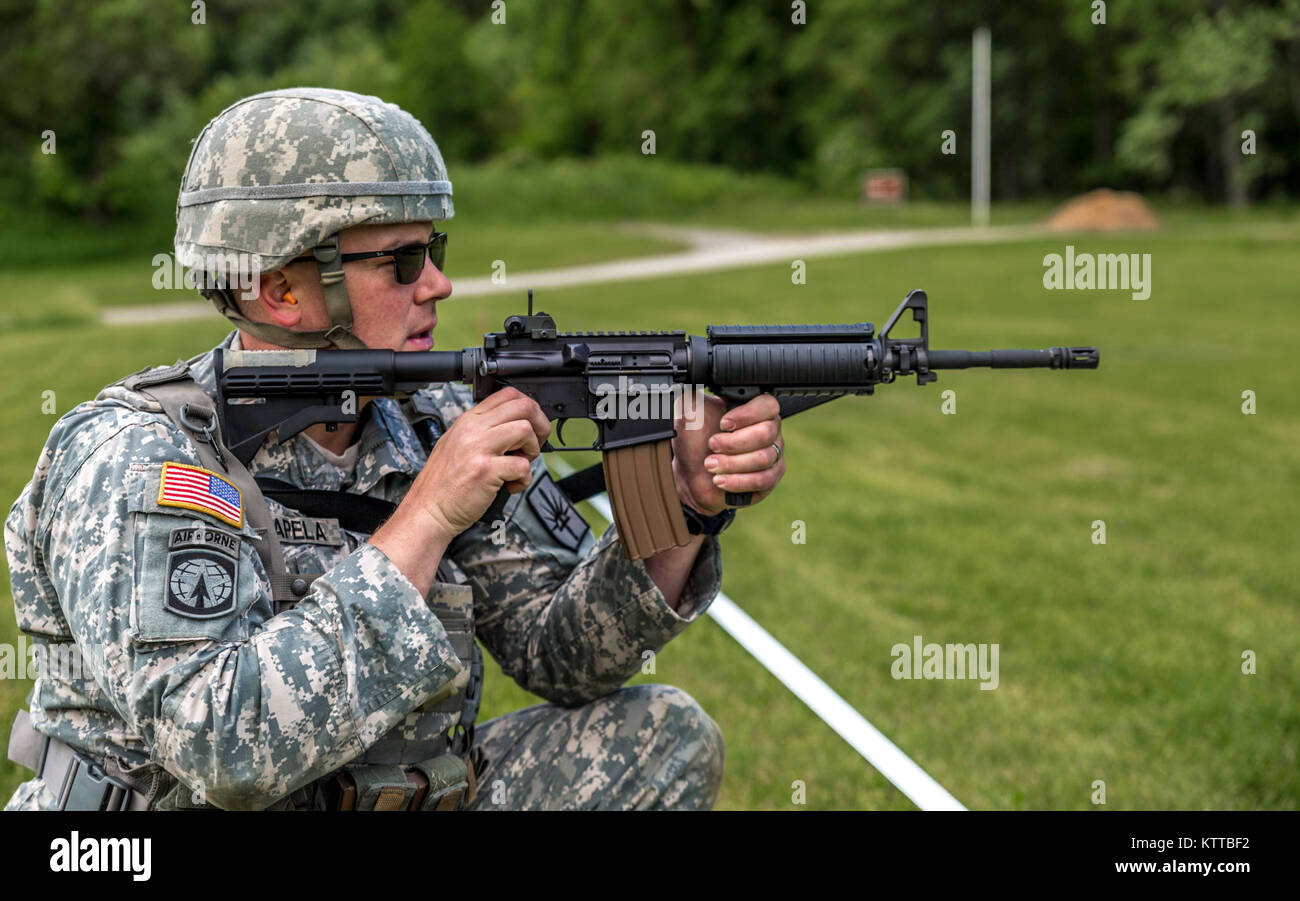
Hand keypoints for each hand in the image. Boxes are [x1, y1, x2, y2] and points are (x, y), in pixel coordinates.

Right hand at [403, 387, 551, 539]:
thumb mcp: (456, 444)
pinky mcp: (486, 470)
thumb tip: (514, 427)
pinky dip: (524, 479)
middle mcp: (473, 429)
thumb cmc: (442, 483)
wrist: (427, 509)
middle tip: (534, 445)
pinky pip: (522, 465)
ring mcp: (478, 448)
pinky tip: (512, 485)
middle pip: (523, 406)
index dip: (529, 410)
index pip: (508, 395)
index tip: (532, 426)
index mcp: (468, 421)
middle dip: (539, 425)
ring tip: (521, 464)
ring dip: (533, 450)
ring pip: (525, 430)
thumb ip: (482, 432)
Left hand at [671, 390, 785, 515]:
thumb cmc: (694, 441)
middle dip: (734, 443)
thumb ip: (695, 391)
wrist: (689, 473)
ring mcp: (772, 454)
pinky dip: (738, 481)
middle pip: (766, 433)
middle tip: (712, 445)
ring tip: (710, 465)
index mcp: (753, 409)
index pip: (768, 405)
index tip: (723, 424)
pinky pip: (764, 479)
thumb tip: (691, 373)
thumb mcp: (690, 411)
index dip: (747, 415)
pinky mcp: (770, 478)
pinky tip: (721, 480)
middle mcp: (768, 429)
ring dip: (732, 463)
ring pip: (764, 458)